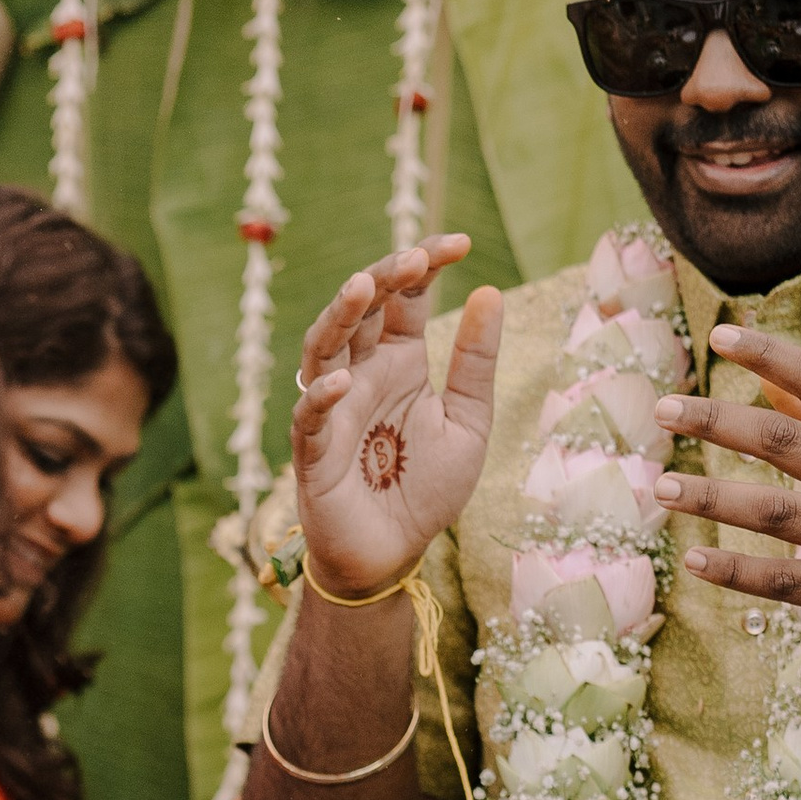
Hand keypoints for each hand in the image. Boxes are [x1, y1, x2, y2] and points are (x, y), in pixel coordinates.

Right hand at [290, 237, 499, 601]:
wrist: (394, 555)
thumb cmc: (426, 490)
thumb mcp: (469, 423)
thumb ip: (475, 364)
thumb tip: (490, 291)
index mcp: (398, 361)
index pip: (405, 298)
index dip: (425, 264)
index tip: (461, 244)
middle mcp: (361, 373)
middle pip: (361, 309)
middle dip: (383, 278)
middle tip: (414, 260)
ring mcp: (332, 409)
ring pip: (323, 348)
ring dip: (340, 316)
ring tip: (364, 288)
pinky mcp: (313, 451)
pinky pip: (310, 416)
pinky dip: (323, 397)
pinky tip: (343, 381)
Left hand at [655, 328, 800, 646]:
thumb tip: (769, 375)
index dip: (772, 353)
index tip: (721, 334)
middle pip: (788, 443)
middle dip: (722, 422)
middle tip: (665, 409)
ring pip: (778, 514)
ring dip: (715, 498)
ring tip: (662, 487)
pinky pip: (787, 583)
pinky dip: (739, 574)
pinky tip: (695, 562)